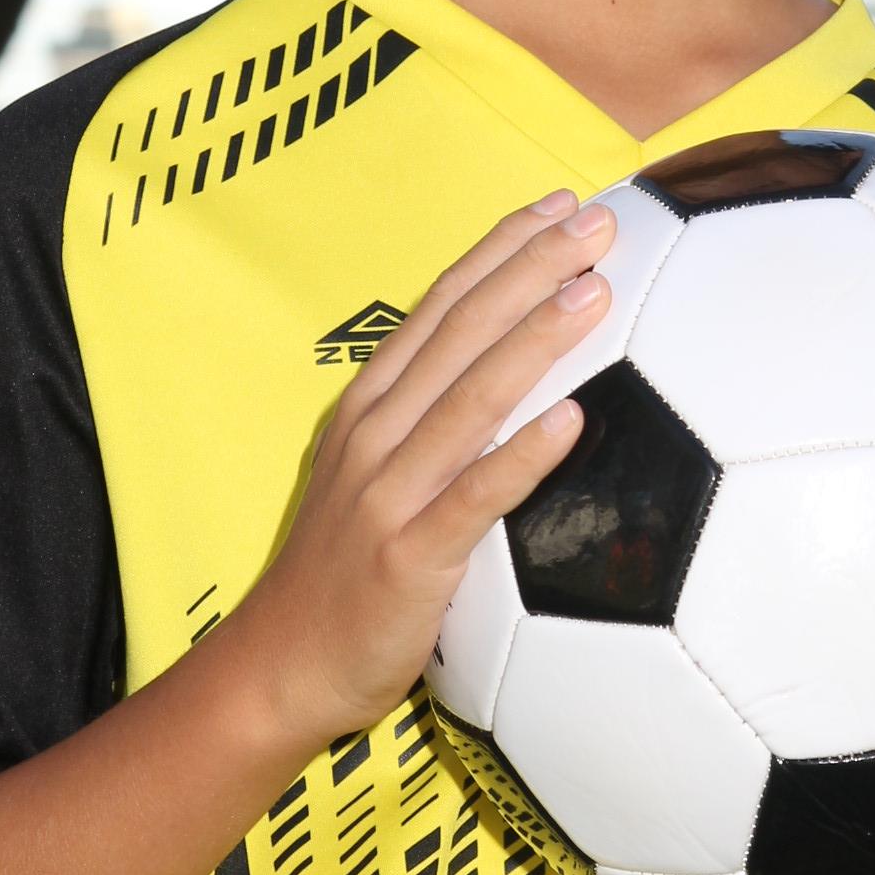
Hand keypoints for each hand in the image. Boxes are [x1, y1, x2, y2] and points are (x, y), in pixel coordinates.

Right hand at [224, 189, 614, 750]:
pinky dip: (523, 455)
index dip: (500, 250)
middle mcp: (376, 436)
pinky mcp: (409, 556)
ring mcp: (388, 493)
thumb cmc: (345, 576)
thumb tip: (516, 384)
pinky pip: (475, 497)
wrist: (279, 668)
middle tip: (596, 225)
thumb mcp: (376, 479)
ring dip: (533, 339)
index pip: (440, 308)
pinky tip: (572, 420)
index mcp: (370, 408)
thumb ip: (434, 429)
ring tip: (594, 291)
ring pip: (469, 398)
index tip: (557, 205)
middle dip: (528, 269)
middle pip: (459, 333)